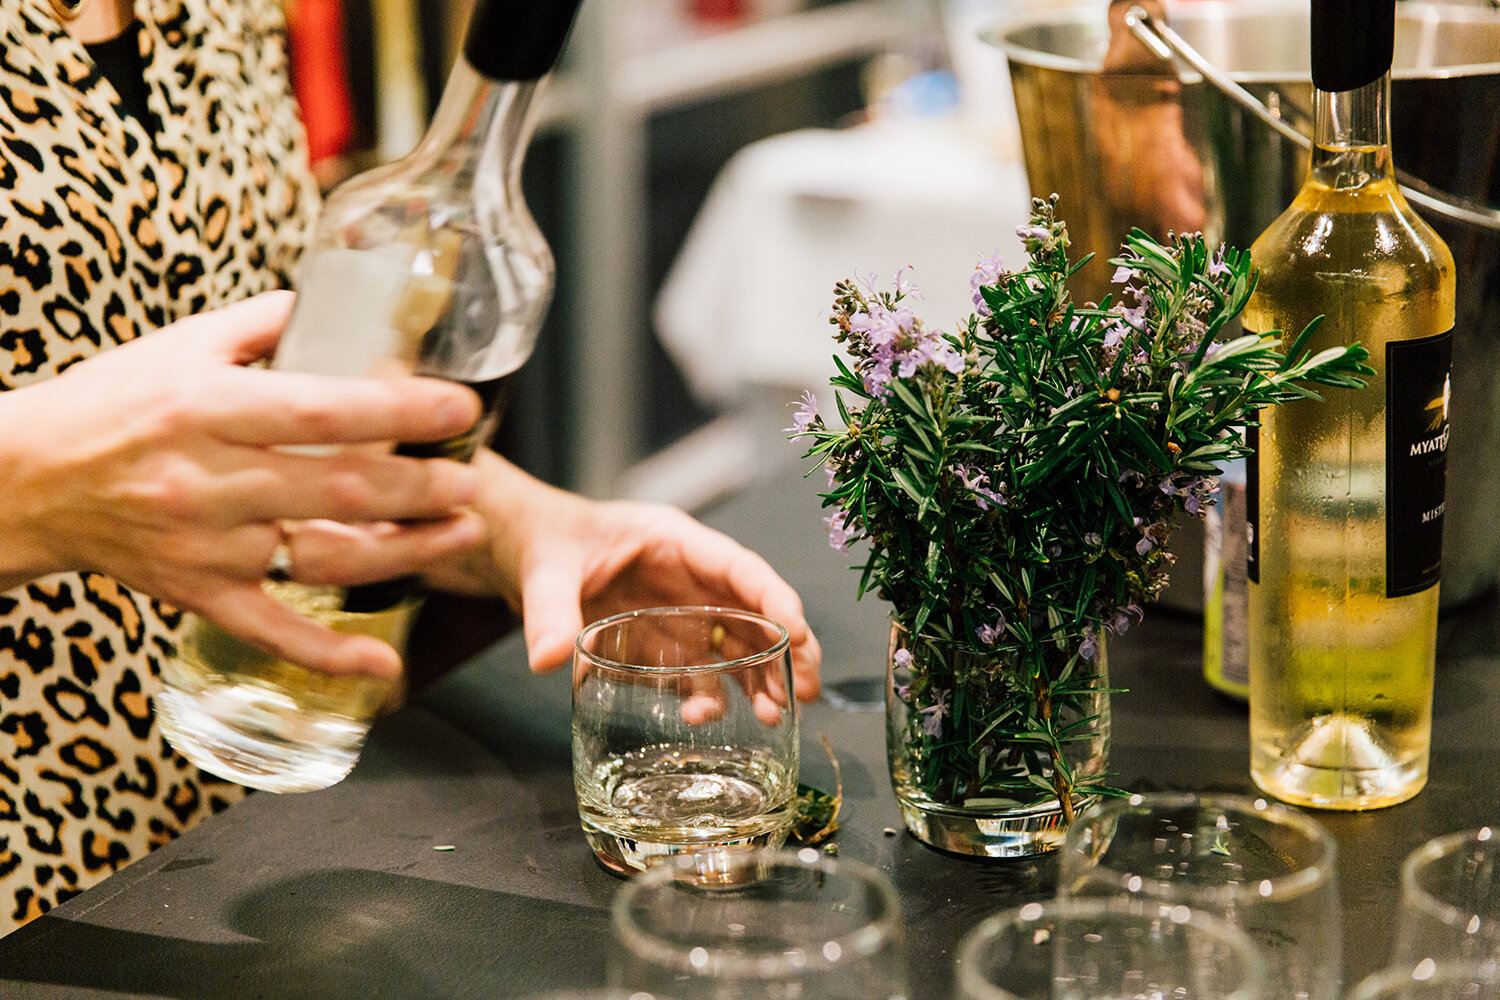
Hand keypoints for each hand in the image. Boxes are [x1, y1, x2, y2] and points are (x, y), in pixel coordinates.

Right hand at [1, 291, 486, 679]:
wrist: (23, 480)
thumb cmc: (112, 402)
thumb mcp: (180, 344)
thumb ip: (265, 323)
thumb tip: (346, 305)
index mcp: (207, 407)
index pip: (322, 411)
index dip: (400, 412)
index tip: (461, 407)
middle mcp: (207, 480)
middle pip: (337, 490)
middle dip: (420, 488)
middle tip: (475, 477)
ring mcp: (204, 545)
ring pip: (321, 556)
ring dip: (404, 552)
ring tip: (464, 531)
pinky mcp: (197, 594)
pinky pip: (272, 630)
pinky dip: (329, 654)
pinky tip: (387, 664)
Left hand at [424, 451, 822, 702]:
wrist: (525, 554)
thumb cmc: (546, 542)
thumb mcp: (544, 567)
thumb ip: (548, 610)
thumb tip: (546, 658)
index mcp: (674, 542)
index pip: (738, 567)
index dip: (773, 598)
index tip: (797, 632)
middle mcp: (690, 580)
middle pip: (754, 612)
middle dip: (787, 649)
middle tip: (806, 690)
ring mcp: (681, 616)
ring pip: (738, 648)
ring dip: (760, 680)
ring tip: (774, 716)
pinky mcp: (665, 648)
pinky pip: (700, 674)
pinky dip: (710, 698)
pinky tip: (703, 719)